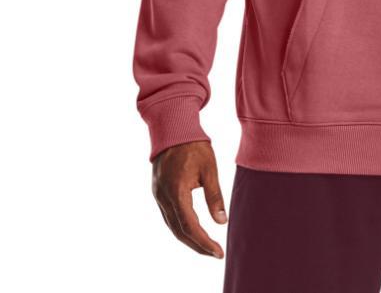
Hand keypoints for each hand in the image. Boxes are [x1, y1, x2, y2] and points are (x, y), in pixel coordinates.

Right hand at [151, 140, 227, 257]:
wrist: (173, 127)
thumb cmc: (194, 146)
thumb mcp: (209, 169)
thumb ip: (214, 196)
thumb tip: (221, 222)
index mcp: (176, 192)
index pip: (190, 226)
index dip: (203, 242)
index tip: (218, 252)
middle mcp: (163, 197)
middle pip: (179, 231)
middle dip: (197, 245)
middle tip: (215, 253)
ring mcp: (158, 195)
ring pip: (172, 225)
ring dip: (188, 238)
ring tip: (206, 246)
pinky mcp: (158, 192)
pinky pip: (168, 216)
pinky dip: (181, 227)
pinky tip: (193, 230)